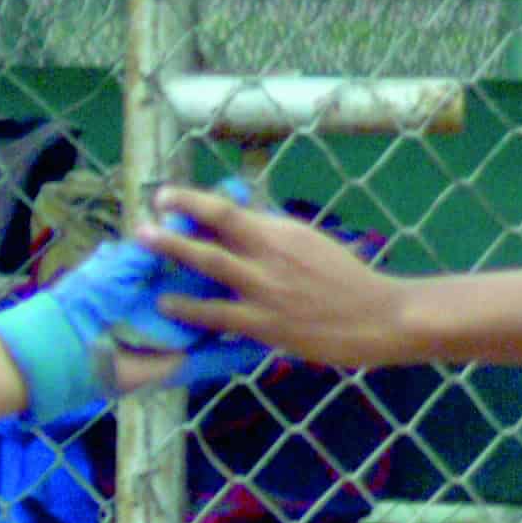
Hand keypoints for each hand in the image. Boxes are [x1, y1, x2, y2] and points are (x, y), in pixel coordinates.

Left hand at [149, 181, 426, 366]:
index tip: (165, 197)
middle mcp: (270, 255)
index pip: (228, 209)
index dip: (192, 200)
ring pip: (210, 269)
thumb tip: (241, 217)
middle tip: (141, 225)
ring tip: (145, 262)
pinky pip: (219, 317)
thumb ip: (273, 234)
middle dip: (173, 227)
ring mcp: (267, 291)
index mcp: (281, 231)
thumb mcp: (311, 243)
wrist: (380, 316)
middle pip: (212, 233)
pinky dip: (191, 310)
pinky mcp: (267, 325)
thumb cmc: (347, 280)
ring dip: (174, 260)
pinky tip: (168, 307)